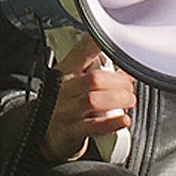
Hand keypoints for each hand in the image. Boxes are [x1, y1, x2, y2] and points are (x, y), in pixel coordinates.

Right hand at [40, 35, 135, 162]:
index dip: (96, 44)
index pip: (81, 52)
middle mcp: (64, 89)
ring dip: (117, 99)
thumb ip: (98, 74)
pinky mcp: (70, 131)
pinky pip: (93, 127)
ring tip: (128, 100)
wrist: (46, 135)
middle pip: (93, 79)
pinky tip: (123, 120)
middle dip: (118, 82)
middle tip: (128, 86)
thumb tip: (126, 74)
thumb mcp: (74, 83)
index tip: (112, 40)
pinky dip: (112, 123)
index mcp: (65, 72)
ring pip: (93, 101)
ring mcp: (66, 111)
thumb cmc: (64, 104)